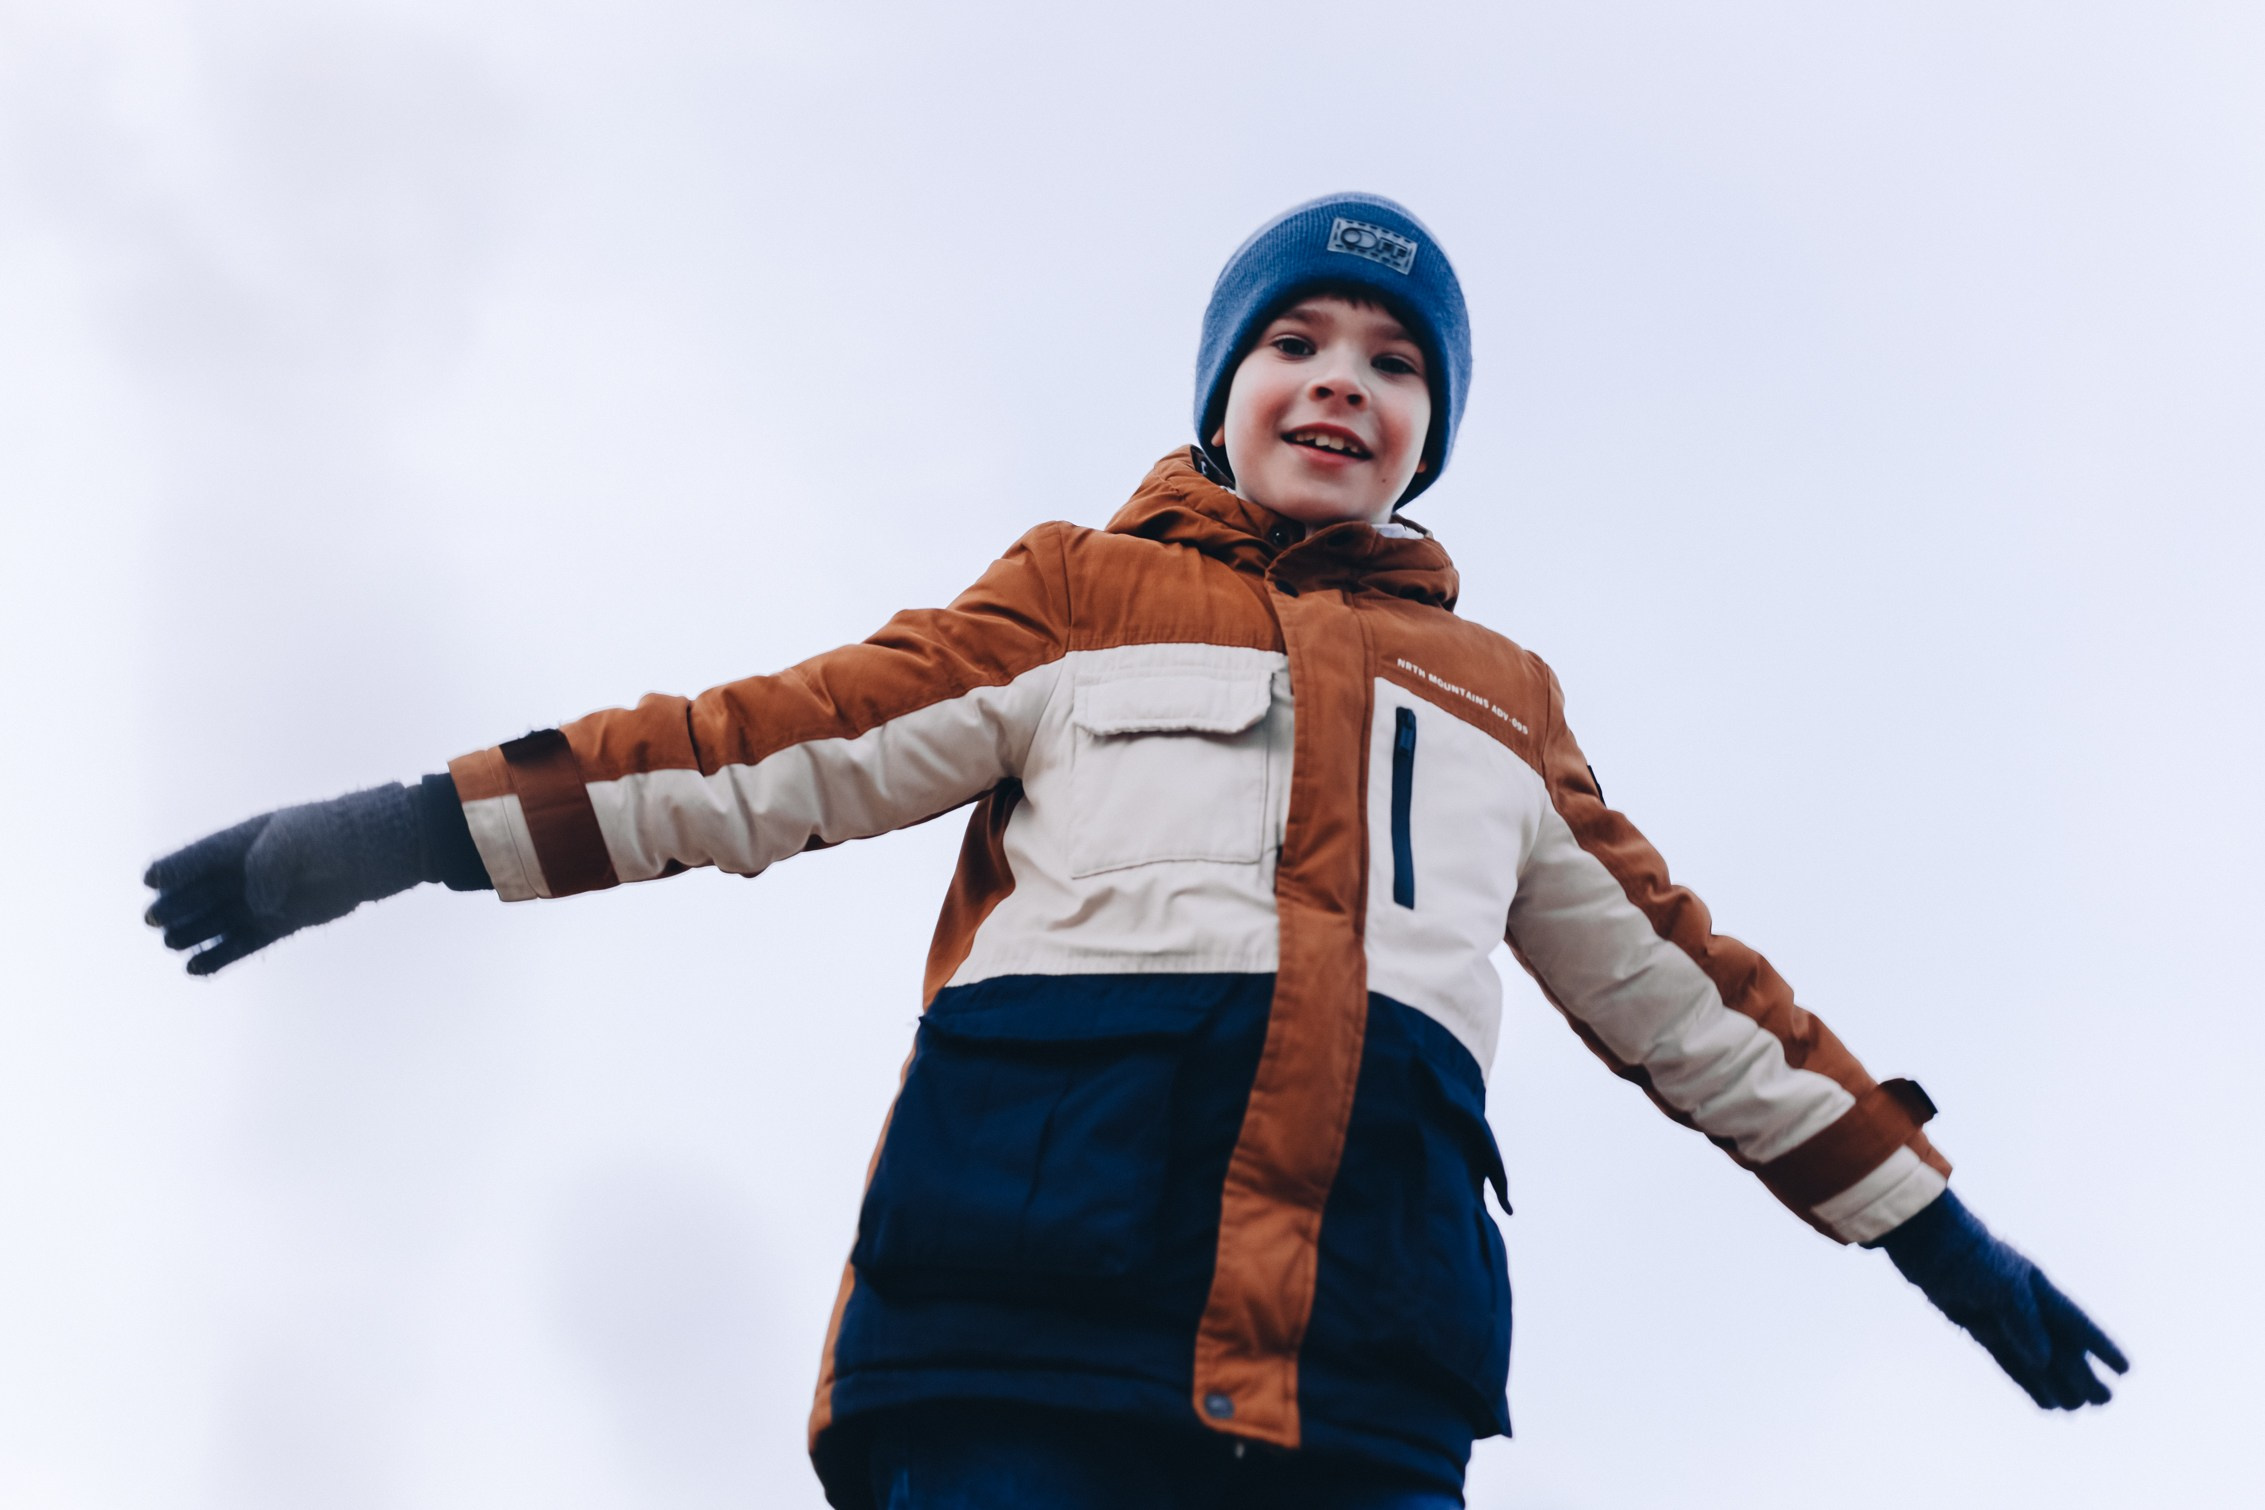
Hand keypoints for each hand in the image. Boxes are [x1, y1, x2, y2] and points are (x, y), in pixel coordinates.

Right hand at [143, 784, 423, 974]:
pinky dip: (220, 956)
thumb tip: (258, 908)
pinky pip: (244, 942)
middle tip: (154, 920)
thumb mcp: (292, 839)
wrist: (372, 851)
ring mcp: (264, 899)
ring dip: (194, 932)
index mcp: (244, 842)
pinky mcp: (281, 923)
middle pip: (202, 893)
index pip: (200, 857)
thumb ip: (267, 867)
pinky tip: (195, 968)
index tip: (150, 880)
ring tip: (171, 943)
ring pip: (219, 920)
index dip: (175, 868)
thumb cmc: (329, 835)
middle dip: (177, 906)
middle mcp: (248, 873)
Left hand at [1875, 1189, 2128, 1408]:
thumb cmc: (1970, 1255)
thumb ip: (2025, 1323)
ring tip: (2078, 1409)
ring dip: (2056, 1383)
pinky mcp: (1977, 1327)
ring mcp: (2001, 1317)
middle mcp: (2025, 1305)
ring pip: (2036, 1359)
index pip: (2077, 1323)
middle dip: (2082, 1374)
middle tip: (2104, 1401)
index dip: (2100, 1346)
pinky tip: (2043, 1401)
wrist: (1926, 1240)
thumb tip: (2043, 1363)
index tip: (2125, 1369)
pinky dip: (2025, 1380)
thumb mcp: (2004, 1285)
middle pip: (2060, 1347)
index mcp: (2040, 1288)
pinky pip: (2007, 1360)